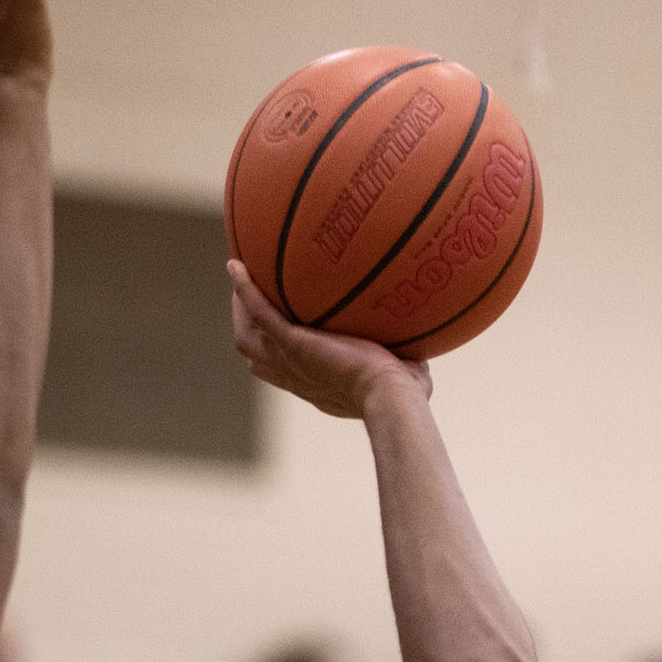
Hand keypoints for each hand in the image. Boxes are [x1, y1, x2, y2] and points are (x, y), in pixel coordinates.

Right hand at [228, 262, 430, 416]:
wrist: (390, 397)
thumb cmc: (403, 397)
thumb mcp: (401, 377)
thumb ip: (405, 361)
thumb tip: (424, 348)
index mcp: (317, 384)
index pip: (284, 370)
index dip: (275, 352)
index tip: (279, 330)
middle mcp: (297, 374)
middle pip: (256, 354)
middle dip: (248, 327)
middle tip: (248, 300)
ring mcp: (290, 359)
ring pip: (247, 335)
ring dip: (240, 306)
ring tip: (240, 275)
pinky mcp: (292, 342)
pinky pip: (259, 311)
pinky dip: (244, 289)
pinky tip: (236, 264)